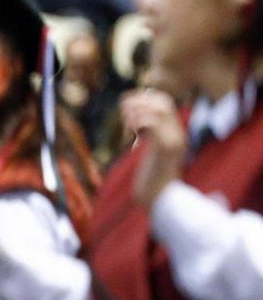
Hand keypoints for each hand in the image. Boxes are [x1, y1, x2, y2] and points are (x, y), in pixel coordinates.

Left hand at [122, 89, 185, 207]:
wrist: (160, 201)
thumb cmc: (151, 181)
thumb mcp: (149, 154)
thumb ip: (147, 137)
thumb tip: (133, 121)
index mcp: (174, 133)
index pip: (164, 102)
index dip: (143, 98)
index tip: (125, 104)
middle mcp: (178, 133)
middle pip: (163, 101)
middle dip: (139, 101)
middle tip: (122, 113)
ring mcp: (174, 139)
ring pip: (159, 109)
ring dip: (137, 112)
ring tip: (126, 128)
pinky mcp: (165, 148)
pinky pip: (153, 123)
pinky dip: (138, 123)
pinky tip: (130, 136)